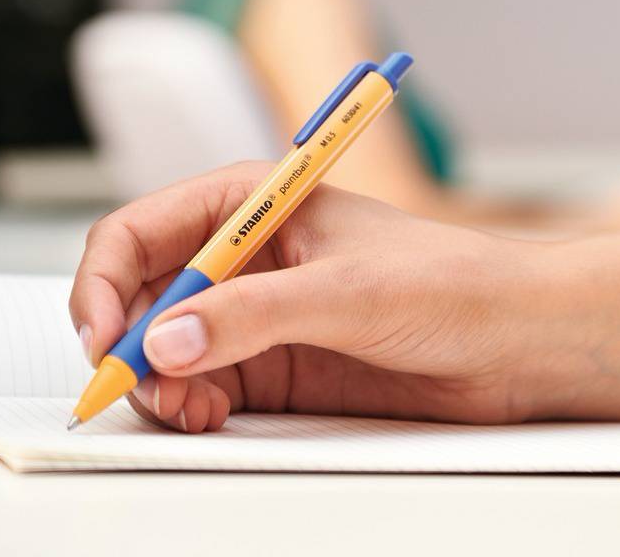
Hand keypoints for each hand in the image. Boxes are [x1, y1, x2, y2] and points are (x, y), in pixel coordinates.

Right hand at [69, 162, 559, 432]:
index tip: (103, 338)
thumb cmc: (451, 284)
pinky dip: (186, 405)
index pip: (138, 233)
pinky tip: (206, 417)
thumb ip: (251, 315)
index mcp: (250, 202)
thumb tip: (166, 339)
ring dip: (155, 381)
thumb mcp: (346, 292)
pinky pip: (198, 385)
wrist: (515, 342)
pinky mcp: (271, 365)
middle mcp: (241, 255)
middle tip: (136, 387)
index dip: (104, 283)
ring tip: (185, 409)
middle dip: (125, 342)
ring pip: (161, 347)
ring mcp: (252, 313)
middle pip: (137, 295)